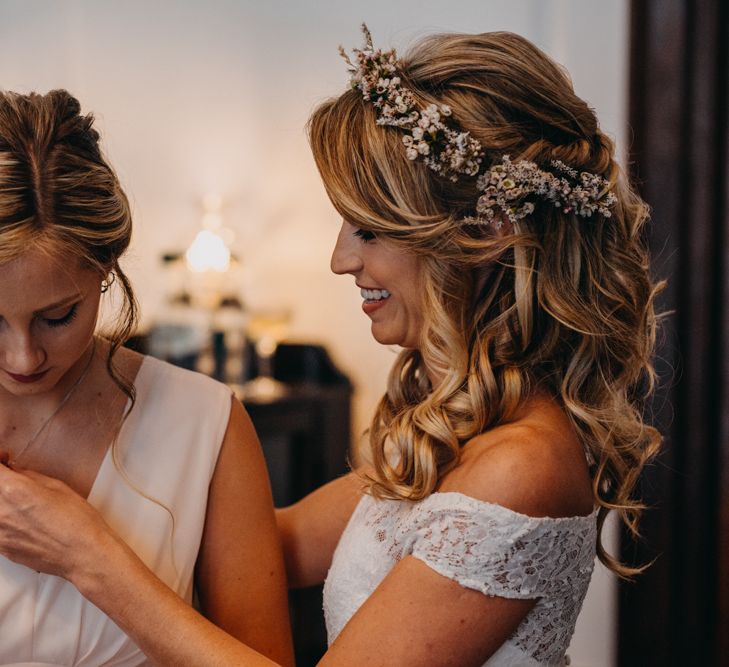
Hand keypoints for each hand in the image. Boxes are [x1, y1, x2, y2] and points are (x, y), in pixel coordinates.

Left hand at [0, 460, 113, 581]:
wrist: (83, 554)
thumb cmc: (78, 521)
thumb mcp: (57, 487)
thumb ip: (29, 477)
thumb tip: (15, 472)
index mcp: (14, 491)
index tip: (4, 461)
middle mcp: (0, 513)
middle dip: (2, 482)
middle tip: (11, 479)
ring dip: (4, 502)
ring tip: (18, 501)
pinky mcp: (1, 549)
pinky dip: (4, 520)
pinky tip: (20, 518)